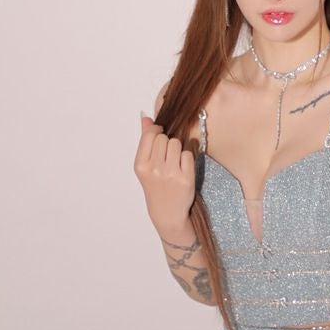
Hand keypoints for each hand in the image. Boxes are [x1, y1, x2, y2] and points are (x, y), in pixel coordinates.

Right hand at [134, 113, 195, 236]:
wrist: (167, 213)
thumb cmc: (156, 186)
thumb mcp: (145, 166)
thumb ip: (145, 140)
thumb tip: (145, 117)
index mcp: (140, 164)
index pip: (151, 133)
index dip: (157, 132)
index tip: (160, 138)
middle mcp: (154, 169)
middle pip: (165, 137)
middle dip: (167, 142)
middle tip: (167, 156)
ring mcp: (170, 174)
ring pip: (177, 143)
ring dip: (178, 149)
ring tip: (174, 162)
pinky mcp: (186, 178)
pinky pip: (189, 154)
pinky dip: (187, 159)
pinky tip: (182, 169)